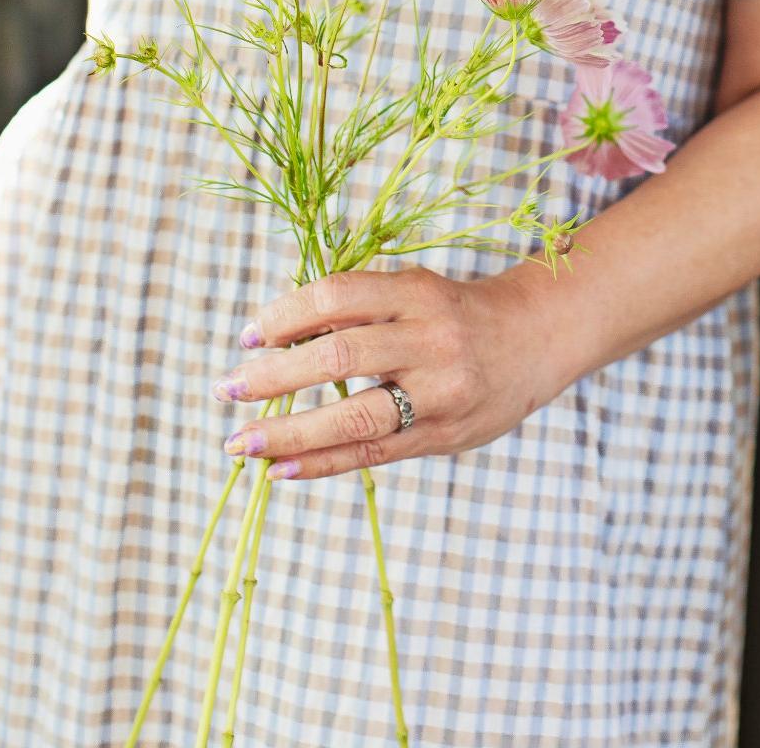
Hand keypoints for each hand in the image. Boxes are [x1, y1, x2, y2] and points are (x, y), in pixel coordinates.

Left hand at [207, 267, 564, 481]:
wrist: (533, 340)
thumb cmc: (449, 312)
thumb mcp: (408, 289)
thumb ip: (354, 306)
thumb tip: (273, 333)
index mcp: (413, 293)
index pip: (336, 297)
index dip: (285, 314)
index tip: (247, 336)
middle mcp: (429, 341)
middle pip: (340, 357)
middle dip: (276, 375)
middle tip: (225, 387)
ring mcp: (439, 394)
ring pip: (355, 416)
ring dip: (289, 432)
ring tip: (240, 442)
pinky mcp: (442, 437)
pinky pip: (373, 453)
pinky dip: (322, 463)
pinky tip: (280, 470)